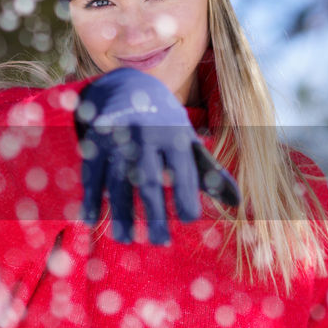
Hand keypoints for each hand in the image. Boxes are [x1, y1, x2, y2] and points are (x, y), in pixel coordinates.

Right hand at [75, 67, 238, 244]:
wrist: (126, 85)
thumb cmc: (165, 122)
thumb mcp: (187, 139)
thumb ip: (208, 171)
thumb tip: (236, 202)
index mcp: (174, 134)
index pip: (183, 171)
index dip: (186, 197)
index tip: (188, 219)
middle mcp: (145, 136)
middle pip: (149, 181)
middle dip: (154, 213)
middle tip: (160, 241)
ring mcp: (116, 139)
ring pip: (117, 181)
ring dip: (120, 213)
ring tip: (126, 239)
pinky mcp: (94, 142)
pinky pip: (91, 175)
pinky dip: (90, 198)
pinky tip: (92, 220)